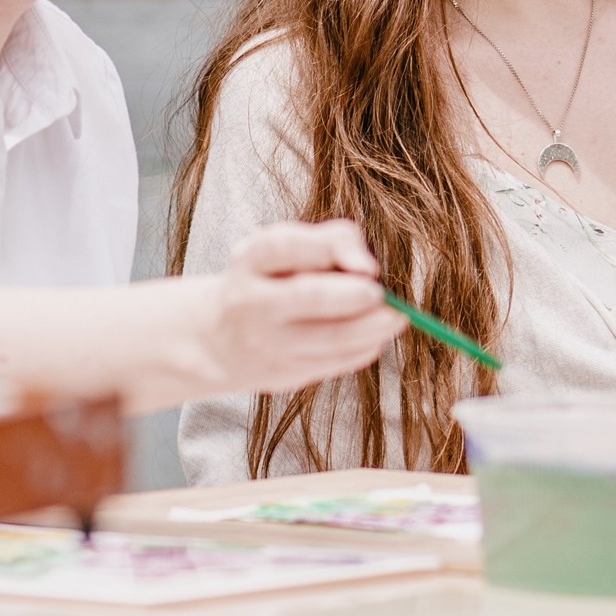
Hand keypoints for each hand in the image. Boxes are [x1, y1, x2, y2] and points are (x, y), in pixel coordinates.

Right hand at [190, 219, 400, 395]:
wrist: (220, 340)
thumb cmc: (272, 279)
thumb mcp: (291, 246)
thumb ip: (336, 239)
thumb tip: (370, 268)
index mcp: (250, 259)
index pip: (287, 246)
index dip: (333, 251)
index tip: (369, 265)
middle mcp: (251, 302)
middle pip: (309, 296)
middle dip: (355, 295)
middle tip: (382, 295)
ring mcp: (265, 344)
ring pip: (332, 338)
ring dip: (373, 327)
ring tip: (395, 317)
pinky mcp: (283, 376)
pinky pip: (336, 362)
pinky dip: (364, 348)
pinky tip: (374, 336)